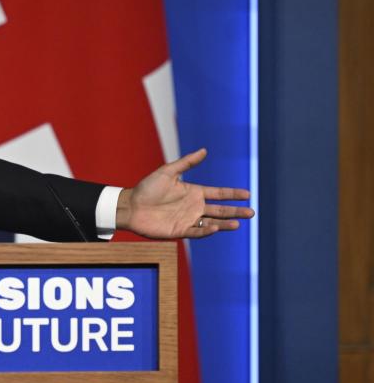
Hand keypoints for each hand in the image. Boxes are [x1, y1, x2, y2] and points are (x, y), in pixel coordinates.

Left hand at [115, 148, 253, 238]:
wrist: (130, 205)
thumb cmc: (147, 188)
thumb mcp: (167, 172)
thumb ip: (186, 163)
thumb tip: (204, 150)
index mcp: (193, 192)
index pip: (218, 194)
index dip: (232, 194)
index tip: (247, 194)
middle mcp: (193, 207)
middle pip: (220, 210)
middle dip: (235, 211)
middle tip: (251, 212)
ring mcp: (187, 219)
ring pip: (211, 222)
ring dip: (225, 223)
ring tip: (238, 223)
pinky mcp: (179, 230)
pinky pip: (196, 231)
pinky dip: (206, 230)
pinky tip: (215, 227)